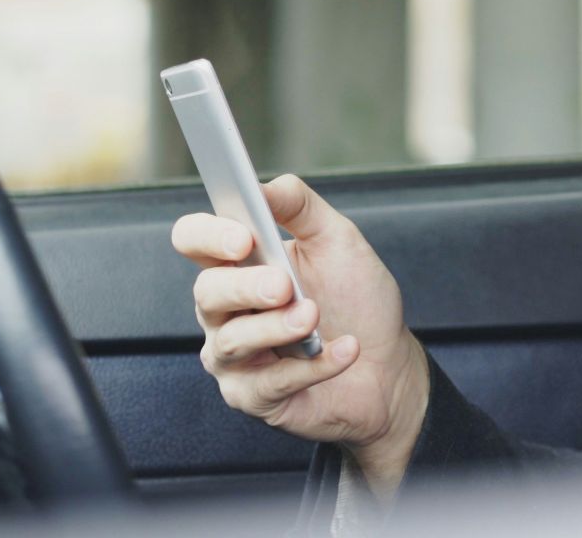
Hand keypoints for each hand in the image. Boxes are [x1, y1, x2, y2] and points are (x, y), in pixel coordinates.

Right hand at [171, 174, 429, 492]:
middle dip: (246, 287)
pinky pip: (268, 382)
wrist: (388, 365)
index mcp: (239, 263)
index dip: (208, 236)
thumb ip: (301, 208)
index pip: (194, 240)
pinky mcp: (252, 396)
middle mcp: (226, 309)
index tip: (243, 238)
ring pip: (231, 341)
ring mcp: (233, 356)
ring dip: (279, 328)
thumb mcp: (338, 242)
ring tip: (316, 317)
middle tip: (285, 286)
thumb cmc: (357, 301)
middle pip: (206, 292)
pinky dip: (312, 365)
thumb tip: (268, 184)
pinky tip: (344, 350)